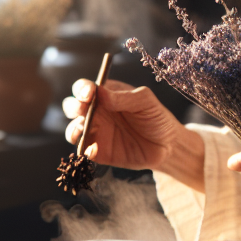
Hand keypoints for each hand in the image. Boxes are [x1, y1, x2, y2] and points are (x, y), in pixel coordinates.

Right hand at [63, 79, 203, 187]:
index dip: (82, 89)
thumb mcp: (145, 101)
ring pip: (73, 129)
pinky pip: (84, 151)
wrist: (167, 146)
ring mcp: (96, 132)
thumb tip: (100, 92)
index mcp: (106, 95)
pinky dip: (84, 150)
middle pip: (73, 107)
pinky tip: (94, 150)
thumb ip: (123, 97)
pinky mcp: (98, 152)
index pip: (85, 88)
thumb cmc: (156, 117)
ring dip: (73, 129)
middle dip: (74, 107)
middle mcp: (97, 112)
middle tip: (82, 110)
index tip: (88, 93)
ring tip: (82, 131)